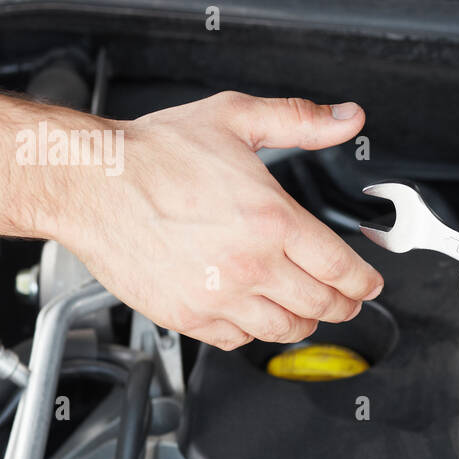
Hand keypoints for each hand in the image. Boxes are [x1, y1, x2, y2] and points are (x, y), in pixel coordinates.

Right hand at [56, 91, 382, 349]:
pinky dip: (254, 332)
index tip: (369, 285)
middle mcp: (251, 264)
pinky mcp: (188, 316)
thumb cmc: (154, 153)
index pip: (341, 268)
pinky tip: (255, 314)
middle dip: (343, 306)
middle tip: (346, 301)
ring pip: (285, 329)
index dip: (364, 283)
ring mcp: (219, 296)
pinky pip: (238, 340)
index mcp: (272, 219)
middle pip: (321, 305)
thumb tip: (346, 118)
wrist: (90, 182)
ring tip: (306, 312)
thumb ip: (299, 120)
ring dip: (304, 323)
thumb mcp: (236, 117)